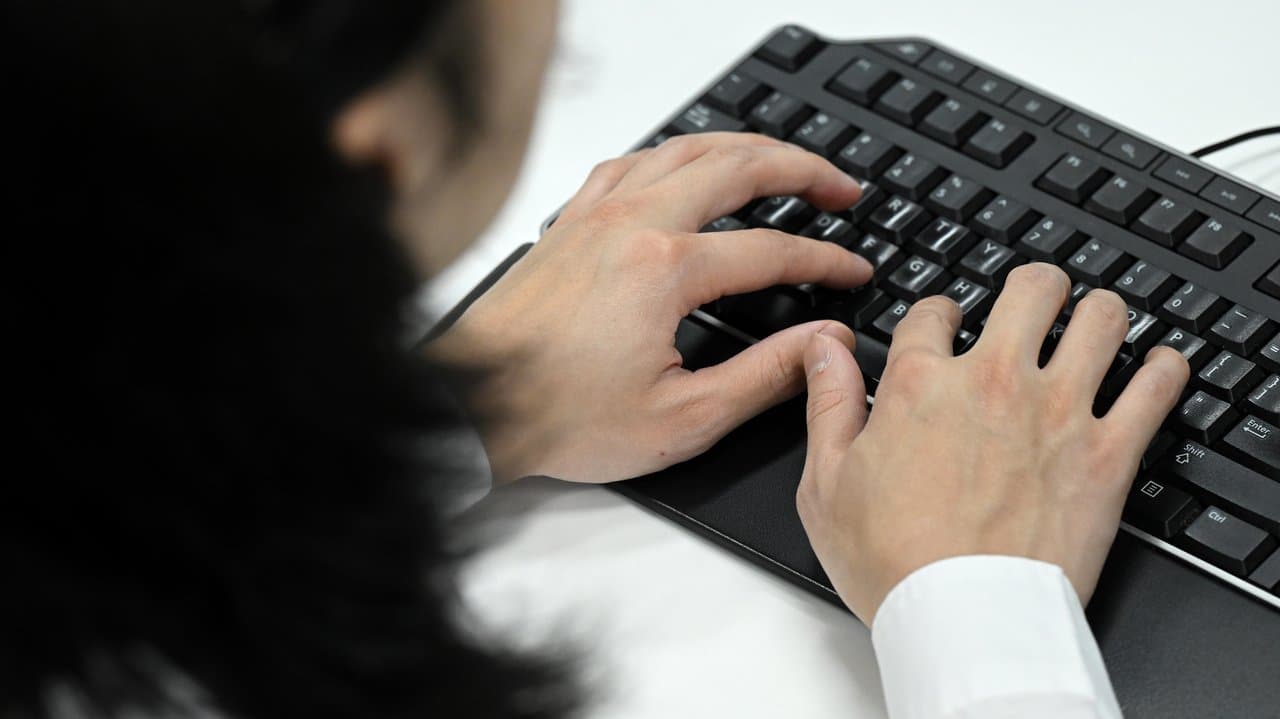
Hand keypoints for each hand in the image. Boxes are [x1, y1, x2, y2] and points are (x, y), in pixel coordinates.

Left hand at [430, 132, 873, 483]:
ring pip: (685, 148)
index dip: (824, 260)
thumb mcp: (681, 418)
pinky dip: (674, 152)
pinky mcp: (569, 222)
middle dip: (803, 170)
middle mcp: (632, 224)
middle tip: (841, 187)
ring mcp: (596, 215)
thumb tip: (820, 344)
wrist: (472, 405)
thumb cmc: (559, 416)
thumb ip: (764, 376)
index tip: (852, 272)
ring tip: (782, 160)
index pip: (771, 250)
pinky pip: (631, 161)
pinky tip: (686, 164)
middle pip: (738, 168)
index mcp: (665, 270)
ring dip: (744, 147)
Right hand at [795, 263, 1189, 623]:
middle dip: (1033, 287)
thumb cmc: (893, 563)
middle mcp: (995, 382)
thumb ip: (827, 403)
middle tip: (1034, 300)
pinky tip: (1157, 368)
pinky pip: (1158, 385)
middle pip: (1031, 290)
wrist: (965, 622)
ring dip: (1096, 313)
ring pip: (1100, 319)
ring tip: (1092, 322)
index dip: (938, 312)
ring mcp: (1059, 412)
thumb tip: (821, 348)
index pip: (933, 312)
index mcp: (922, 385)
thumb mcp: (825, 483)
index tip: (945, 325)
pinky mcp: (1109, 453)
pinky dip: (1164, 368)